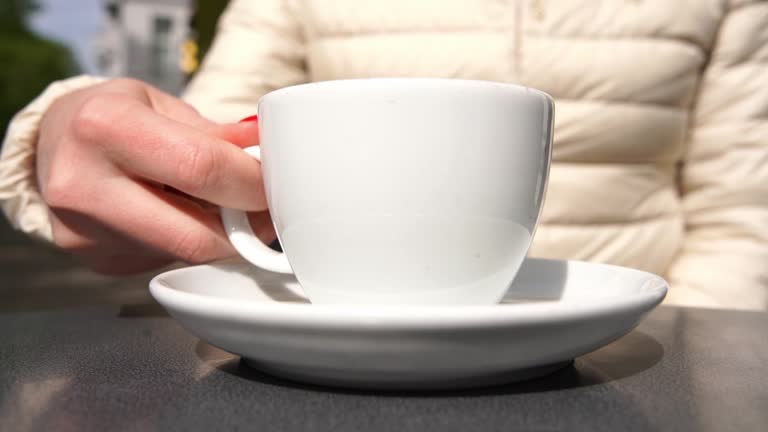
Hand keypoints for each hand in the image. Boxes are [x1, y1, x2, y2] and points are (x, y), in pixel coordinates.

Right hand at [37, 78, 274, 273]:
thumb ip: (214, 134)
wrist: (49, 146)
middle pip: (197, 233)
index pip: (202, 168)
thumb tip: (266, 156)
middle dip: (245, 225)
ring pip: (187, 253)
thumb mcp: (159, 105)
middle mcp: (83, 186)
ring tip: (220, 204)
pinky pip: (168, 260)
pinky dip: (190, 241)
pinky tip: (179, 215)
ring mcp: (85, 233)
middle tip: (261, 207)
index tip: (273, 181)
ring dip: (222, 235)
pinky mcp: (97, 261)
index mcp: (103, 127)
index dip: (252, 182)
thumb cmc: (110, 117)